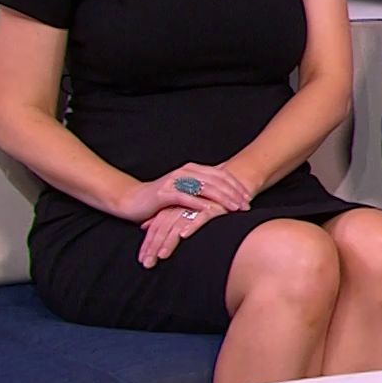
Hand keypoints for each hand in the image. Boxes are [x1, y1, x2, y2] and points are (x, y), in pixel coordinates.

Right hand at [114, 163, 250, 223]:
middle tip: (247, 205)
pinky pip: (188, 198)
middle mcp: (186, 172)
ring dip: (223, 199)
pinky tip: (212, 213)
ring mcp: (176, 180)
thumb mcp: (185, 192)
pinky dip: (201, 206)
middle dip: (234, 193)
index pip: (221, 175)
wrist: (132, 200)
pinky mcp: (166, 192)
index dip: (236, 186)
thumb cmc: (161, 199)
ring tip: (236, 209)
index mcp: (193, 169)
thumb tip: (225, 197)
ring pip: (206, 188)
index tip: (249, 197)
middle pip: (217, 180)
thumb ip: (202, 190)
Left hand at [137, 202, 224, 268]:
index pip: (156, 227)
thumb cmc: (205, 203)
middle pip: (163, 227)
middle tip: (147, 264)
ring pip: (177, 224)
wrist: (229, 187)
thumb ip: (163, 218)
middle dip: (153, 247)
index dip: (148, 244)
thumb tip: (143, 227)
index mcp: (173, 206)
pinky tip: (183, 235)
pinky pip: (200, 216)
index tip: (142, 261)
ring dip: (168, 242)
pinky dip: (191, 224)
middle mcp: (182, 205)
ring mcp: (197, 205)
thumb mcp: (181, 211)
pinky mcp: (213, 205)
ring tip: (161, 256)